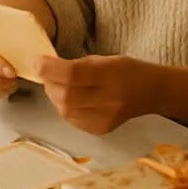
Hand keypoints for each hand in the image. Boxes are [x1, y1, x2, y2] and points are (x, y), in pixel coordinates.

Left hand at [35, 55, 155, 134]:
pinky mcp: (101, 130)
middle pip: (65, 96)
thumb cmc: (125, 70)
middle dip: (49, 83)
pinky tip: (69, 98)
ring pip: (65, 110)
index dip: (49, 68)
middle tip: (46, 73)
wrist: (152, 92)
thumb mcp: (102, 59)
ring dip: (54, 96)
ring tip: (58, 85)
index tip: (35, 60)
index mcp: (109, 75)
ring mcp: (105, 119)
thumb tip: (46, 68)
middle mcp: (108, 100)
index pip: (72, 75)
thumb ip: (75, 65)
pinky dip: (64, 107)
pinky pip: (72, 119)